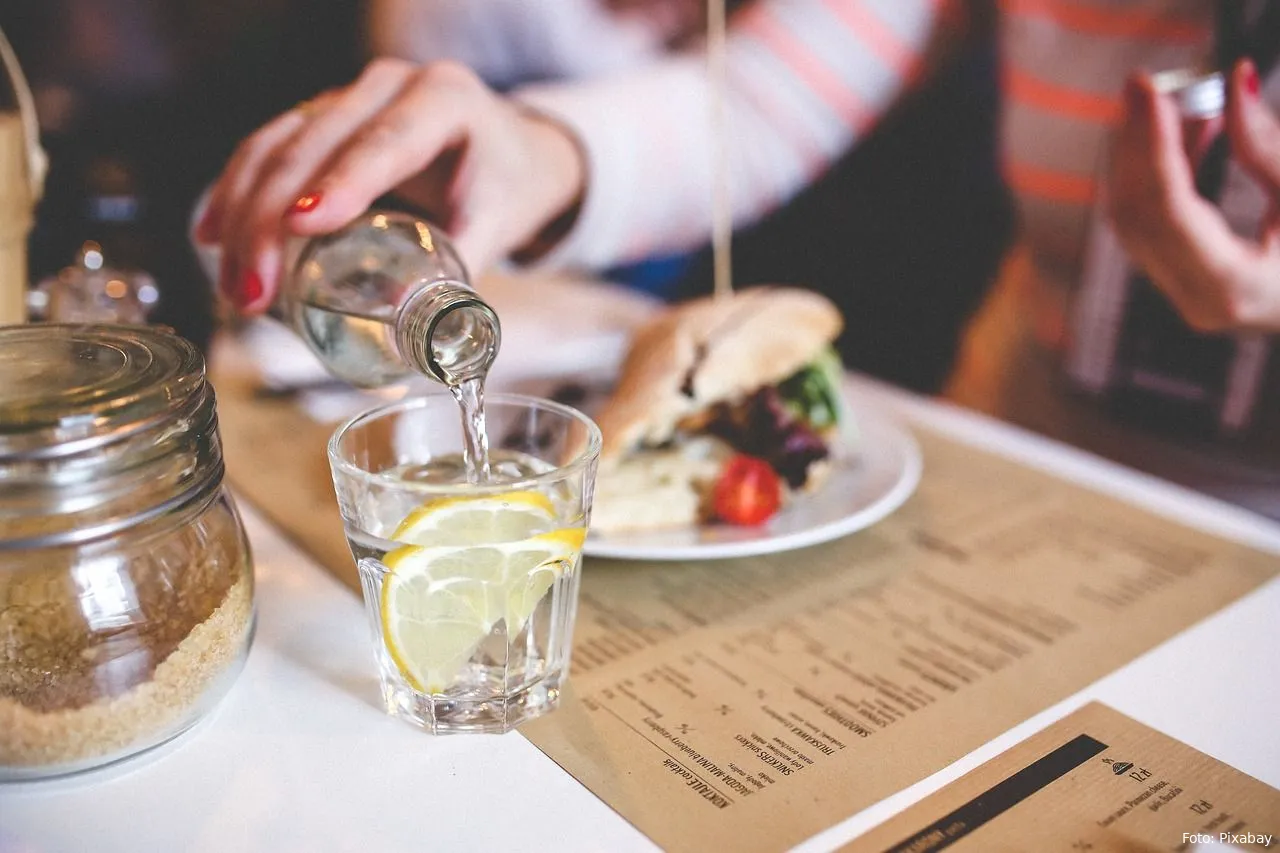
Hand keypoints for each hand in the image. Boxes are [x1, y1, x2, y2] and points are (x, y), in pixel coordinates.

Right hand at [195, 58, 585, 312]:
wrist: (509, 151)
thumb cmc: (506, 185)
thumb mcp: (498, 223)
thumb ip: (462, 272)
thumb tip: (420, 333)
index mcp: (443, 99)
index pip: (386, 140)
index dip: (341, 182)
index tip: (301, 226)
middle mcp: (389, 86)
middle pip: (314, 144)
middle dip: (272, 219)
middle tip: (254, 291)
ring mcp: (349, 97)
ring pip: (277, 144)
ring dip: (243, 214)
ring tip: (236, 287)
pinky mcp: (321, 118)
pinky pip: (267, 147)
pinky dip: (236, 191)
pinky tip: (212, 234)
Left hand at [1110, 59, 1279, 332]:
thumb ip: (1269, 145)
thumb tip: (1237, 78)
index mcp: (1233, 286)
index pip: (1170, 209)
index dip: (1155, 146)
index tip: (1151, 93)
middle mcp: (1196, 298)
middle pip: (1138, 212)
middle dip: (1135, 143)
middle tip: (1141, 86)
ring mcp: (1184, 295)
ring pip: (1135, 218)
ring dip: (1142, 156)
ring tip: (1167, 101)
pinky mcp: (1184, 282)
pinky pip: (1151, 223)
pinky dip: (1159, 175)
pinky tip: (1187, 133)